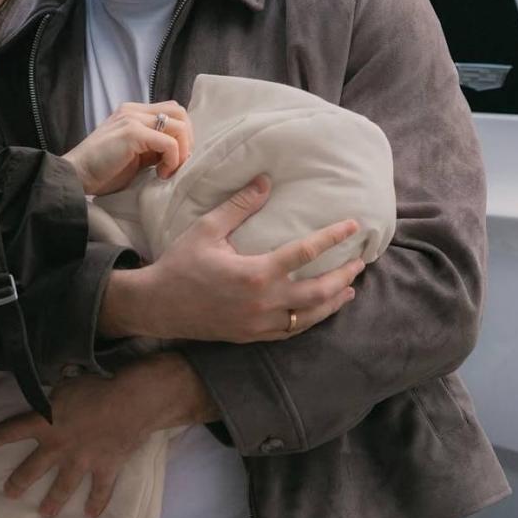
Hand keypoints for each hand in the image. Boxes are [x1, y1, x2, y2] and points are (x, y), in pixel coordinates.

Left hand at [0, 355, 215, 517]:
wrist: (128, 403)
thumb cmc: (96, 387)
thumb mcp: (67, 383)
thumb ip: (54, 395)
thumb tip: (48, 392)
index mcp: (45, 423)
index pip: (11, 431)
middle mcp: (58, 447)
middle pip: (32, 468)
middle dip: (19, 482)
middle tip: (9, 493)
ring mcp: (81, 462)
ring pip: (61, 487)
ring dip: (53, 501)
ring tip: (45, 513)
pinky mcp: (104, 469)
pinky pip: (99, 491)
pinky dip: (96, 503)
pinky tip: (92, 514)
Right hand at [62, 101, 191, 194]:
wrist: (75, 175)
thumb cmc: (101, 171)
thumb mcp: (133, 155)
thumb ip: (152, 148)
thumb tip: (178, 153)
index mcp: (132, 113)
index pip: (172, 113)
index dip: (181, 136)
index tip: (174, 161)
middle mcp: (133, 111)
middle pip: (180, 113)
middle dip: (187, 141)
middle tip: (176, 165)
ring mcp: (132, 119)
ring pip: (179, 126)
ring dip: (181, 152)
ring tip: (167, 171)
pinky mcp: (132, 132)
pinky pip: (169, 142)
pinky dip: (172, 160)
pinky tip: (160, 174)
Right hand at [100, 174, 363, 341]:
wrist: (158, 305)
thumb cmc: (180, 264)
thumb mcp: (207, 229)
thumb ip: (239, 206)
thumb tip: (265, 181)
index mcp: (256, 273)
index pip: (306, 252)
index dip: (333, 237)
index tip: (354, 226)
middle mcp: (264, 302)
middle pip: (319, 291)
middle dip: (343, 275)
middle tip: (359, 262)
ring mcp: (260, 323)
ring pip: (309, 316)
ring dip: (333, 302)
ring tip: (349, 289)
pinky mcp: (253, 335)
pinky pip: (291, 331)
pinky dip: (310, 320)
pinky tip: (317, 311)